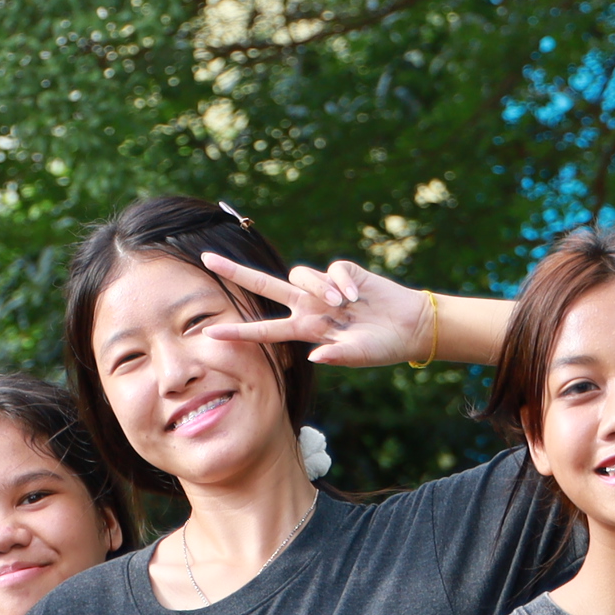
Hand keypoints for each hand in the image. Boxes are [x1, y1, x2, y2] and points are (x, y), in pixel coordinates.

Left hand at [204, 252, 429, 368]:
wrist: (408, 326)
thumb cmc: (381, 346)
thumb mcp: (358, 355)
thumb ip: (336, 355)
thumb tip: (314, 355)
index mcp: (306, 331)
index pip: (264, 331)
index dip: (237, 333)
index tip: (209, 334)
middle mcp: (308, 307)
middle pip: (264, 285)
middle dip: (235, 273)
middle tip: (207, 259)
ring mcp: (323, 288)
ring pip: (300, 275)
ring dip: (319, 289)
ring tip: (346, 306)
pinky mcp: (343, 271)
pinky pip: (332, 270)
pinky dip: (342, 283)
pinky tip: (358, 296)